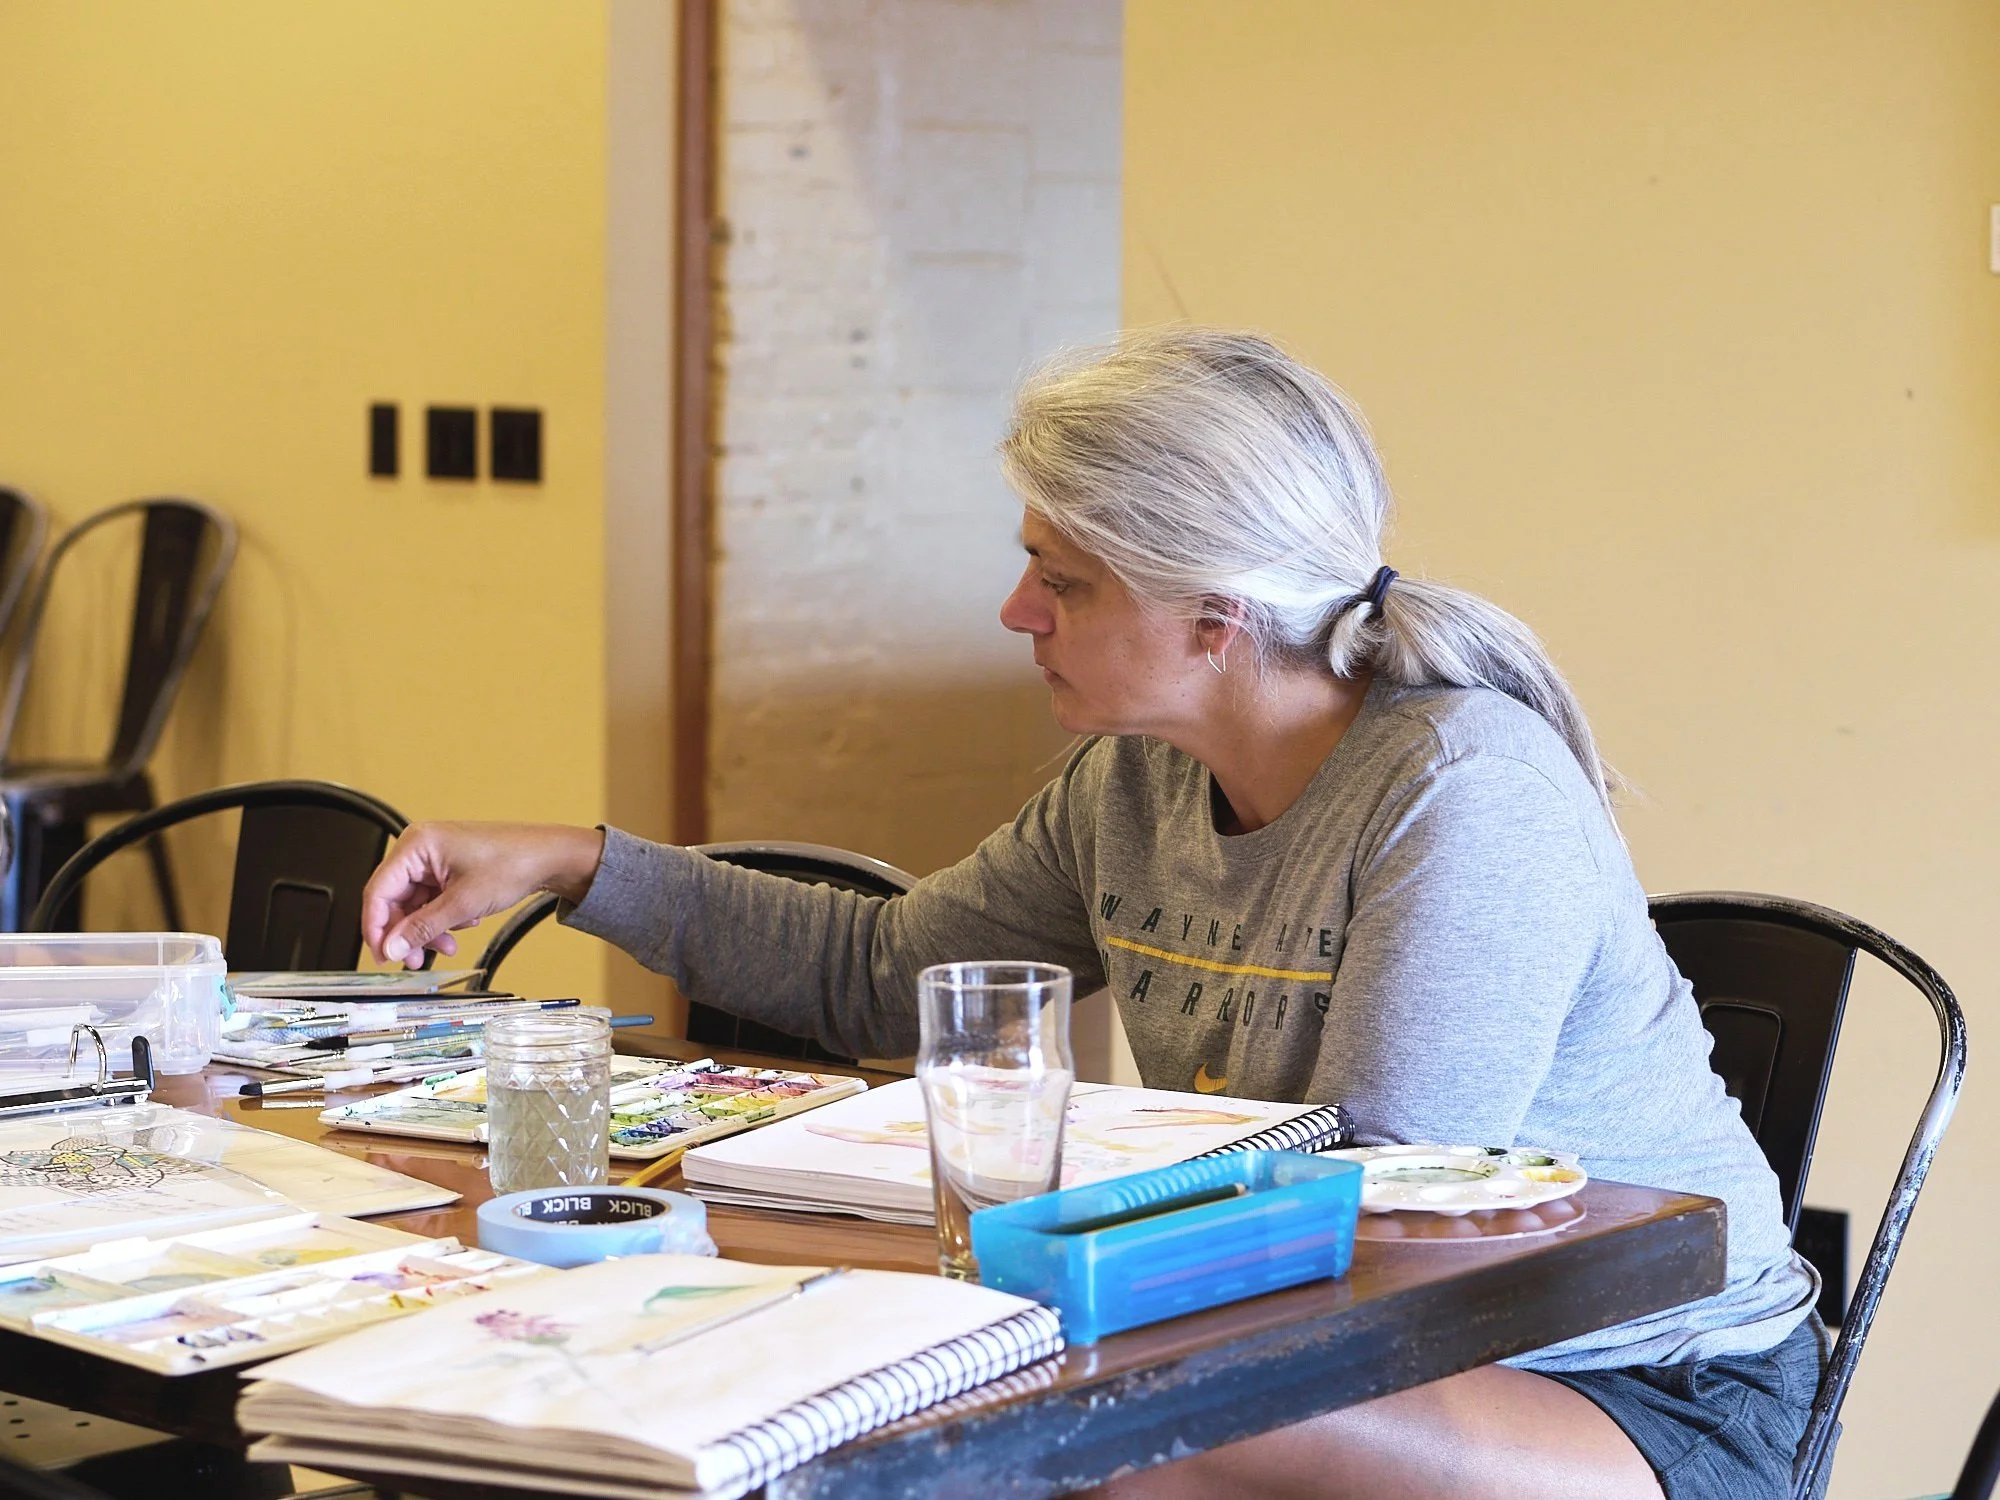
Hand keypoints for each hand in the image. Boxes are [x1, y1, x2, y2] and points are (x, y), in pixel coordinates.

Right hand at [361, 822, 606, 967]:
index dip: (377, 927)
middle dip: (408, 932)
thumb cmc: (514, 863)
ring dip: (428, 929)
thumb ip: (423, 928)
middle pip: (396, 900)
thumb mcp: (463, 904)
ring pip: (416, 904)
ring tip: (449, 945)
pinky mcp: (448, 868)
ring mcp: (435, 858)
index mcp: (416, 845)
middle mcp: (421, 847)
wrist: (550, 857)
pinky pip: (433, 900)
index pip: (379, 891)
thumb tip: (393, 947)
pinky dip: (443, 918)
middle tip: (415, 960)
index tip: (382, 954)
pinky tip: (466, 923)